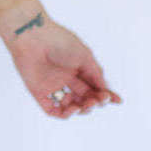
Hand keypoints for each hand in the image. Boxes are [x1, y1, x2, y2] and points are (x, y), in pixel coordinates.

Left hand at [4, 12, 121, 119]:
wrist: (33, 36)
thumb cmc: (59, 41)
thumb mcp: (85, 56)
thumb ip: (95, 75)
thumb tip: (106, 91)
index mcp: (77, 67)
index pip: (93, 86)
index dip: (104, 95)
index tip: (117, 101)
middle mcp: (65, 78)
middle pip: (84, 97)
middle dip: (94, 102)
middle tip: (97, 101)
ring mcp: (52, 85)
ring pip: (70, 106)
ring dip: (82, 109)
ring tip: (85, 105)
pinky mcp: (38, 92)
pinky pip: (52, 109)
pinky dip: (64, 114)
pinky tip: (73, 108)